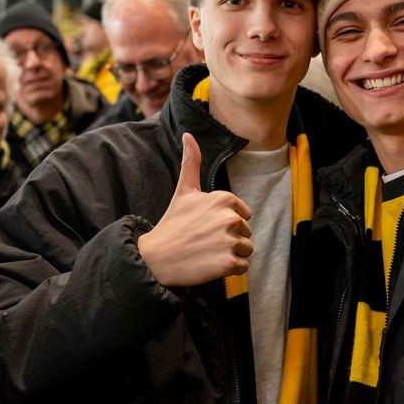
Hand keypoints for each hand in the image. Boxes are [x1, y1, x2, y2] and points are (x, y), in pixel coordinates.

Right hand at [138, 133, 253, 286]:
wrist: (156, 258)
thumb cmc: (172, 224)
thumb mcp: (184, 191)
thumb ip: (191, 162)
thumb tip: (188, 134)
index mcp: (223, 199)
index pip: (243, 213)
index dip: (226, 222)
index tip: (206, 226)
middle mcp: (229, 218)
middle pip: (246, 231)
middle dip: (229, 239)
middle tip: (204, 241)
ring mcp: (229, 241)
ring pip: (246, 249)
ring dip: (230, 254)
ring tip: (207, 253)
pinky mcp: (228, 264)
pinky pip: (243, 267)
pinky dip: (229, 269)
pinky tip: (210, 264)